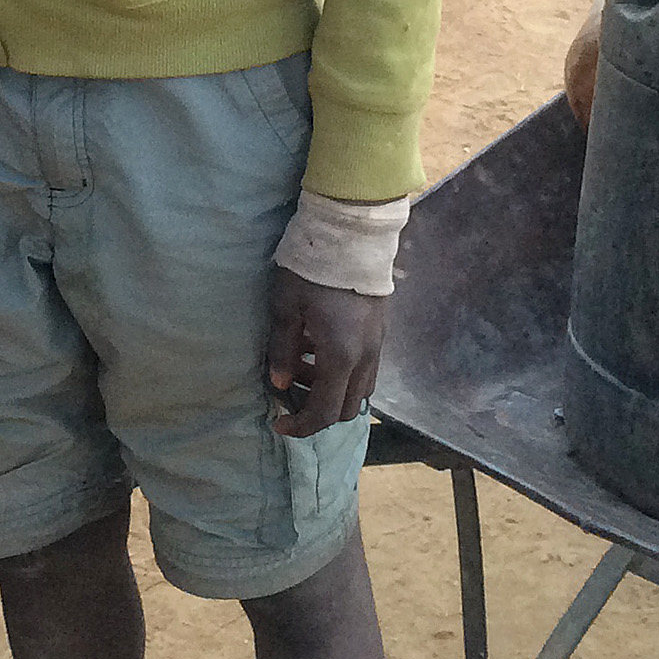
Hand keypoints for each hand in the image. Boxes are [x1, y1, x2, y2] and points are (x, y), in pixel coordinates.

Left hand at [266, 264, 389, 437]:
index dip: (301, 426)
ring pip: (359, 388)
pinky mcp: (379, 330)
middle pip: (347, 408)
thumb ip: (282, 349)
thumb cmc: (312, 269)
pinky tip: (317, 345)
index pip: (324, 413)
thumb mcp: (286, 307)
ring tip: (299, 363)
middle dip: (316, 409)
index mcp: (341, 357)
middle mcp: (365, 358)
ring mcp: (377, 344)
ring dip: (330, 389)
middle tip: (288, 389)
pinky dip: (341, 370)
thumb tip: (278, 383)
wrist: (352, 233)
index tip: (278, 422)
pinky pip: (364, 367)